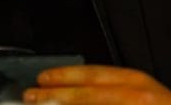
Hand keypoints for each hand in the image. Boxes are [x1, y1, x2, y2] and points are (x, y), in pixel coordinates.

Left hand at [23, 65, 170, 103]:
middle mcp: (134, 94)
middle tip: (31, 96)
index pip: (93, 74)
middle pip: (88, 94)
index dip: (65, 75)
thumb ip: (111, 89)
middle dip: (56, 95)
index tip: (42, 78)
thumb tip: (75, 90)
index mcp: (135, 81)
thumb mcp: (140, 91)